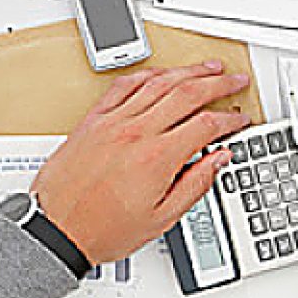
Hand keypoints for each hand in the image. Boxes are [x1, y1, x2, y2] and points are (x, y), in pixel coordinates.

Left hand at [30, 61, 251, 265]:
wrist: (56, 229)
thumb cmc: (102, 229)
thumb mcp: (162, 218)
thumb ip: (196, 184)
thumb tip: (218, 161)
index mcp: (157, 158)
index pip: (206, 125)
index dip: (230, 120)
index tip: (240, 121)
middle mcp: (135, 133)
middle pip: (187, 93)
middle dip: (218, 84)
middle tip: (235, 81)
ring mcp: (113, 123)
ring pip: (158, 82)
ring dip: (188, 71)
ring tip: (207, 68)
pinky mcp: (94, 121)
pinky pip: (124, 86)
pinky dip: (147, 74)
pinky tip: (160, 73)